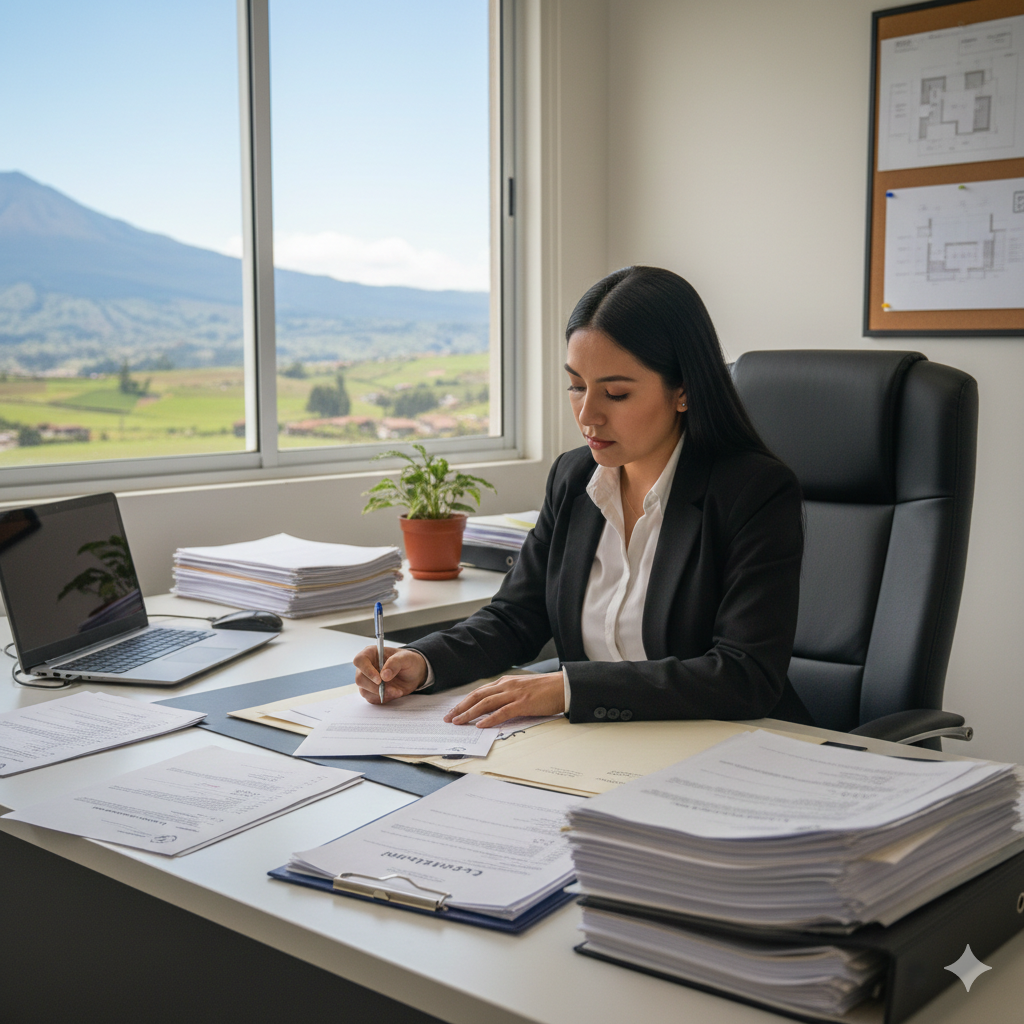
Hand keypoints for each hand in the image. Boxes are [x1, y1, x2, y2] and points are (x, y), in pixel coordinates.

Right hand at [353, 645, 427, 703]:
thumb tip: (384, 675)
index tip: (379, 679)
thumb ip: (395, 663)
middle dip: (375, 687)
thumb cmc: (408, 661)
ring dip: (381, 694)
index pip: (359, 660)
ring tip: (397, 691)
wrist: (414, 673)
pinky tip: (394, 693)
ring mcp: (368, 680)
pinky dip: (384, 698)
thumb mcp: (406, 658)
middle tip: (391, 689)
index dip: (366, 670)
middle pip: (360, 679)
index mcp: (371, 653)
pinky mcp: (372, 691)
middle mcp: (366, 667)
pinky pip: (371, 698)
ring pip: (364, 691)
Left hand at [442, 672, 564, 727]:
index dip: (465, 701)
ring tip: (458, 721)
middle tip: (449, 718)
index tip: (454, 710)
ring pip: (486, 703)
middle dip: (461, 707)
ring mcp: (514, 694)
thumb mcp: (522, 688)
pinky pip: (502, 712)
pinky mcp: (523, 703)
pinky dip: (490, 718)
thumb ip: (508, 694)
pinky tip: (481, 724)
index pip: (480, 692)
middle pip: (477, 696)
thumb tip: (494, 707)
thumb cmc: (546, 689)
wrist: (564, 686)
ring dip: (469, 713)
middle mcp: (507, 685)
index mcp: (506, 682)